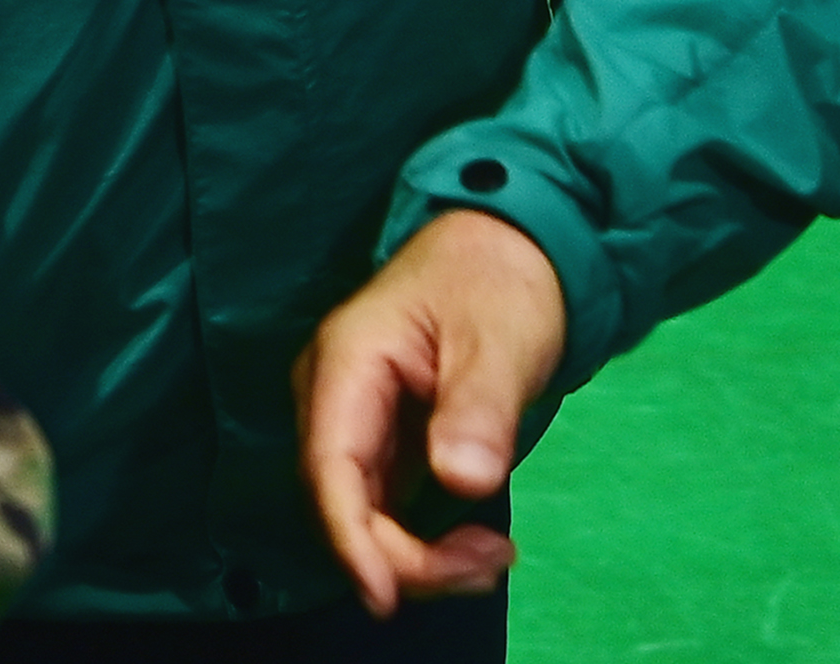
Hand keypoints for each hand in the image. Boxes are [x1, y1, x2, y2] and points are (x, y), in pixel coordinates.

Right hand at [294, 208, 566, 616]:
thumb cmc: (499, 279)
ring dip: (415, 555)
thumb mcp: (501, 339)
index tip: (386, 596)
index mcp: (348, 361)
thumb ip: (479, 409)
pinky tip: (474, 542)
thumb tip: (464, 481)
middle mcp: (335, 393)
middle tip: (489, 564)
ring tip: (492, 557)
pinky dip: (423, 538)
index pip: (330, 465)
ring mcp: (354, 417)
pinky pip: (384, 505)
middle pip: (340, 500)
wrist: (509, 243)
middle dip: (402, 556)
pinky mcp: (381, 437)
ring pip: (360, 512)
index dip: (351, 538)